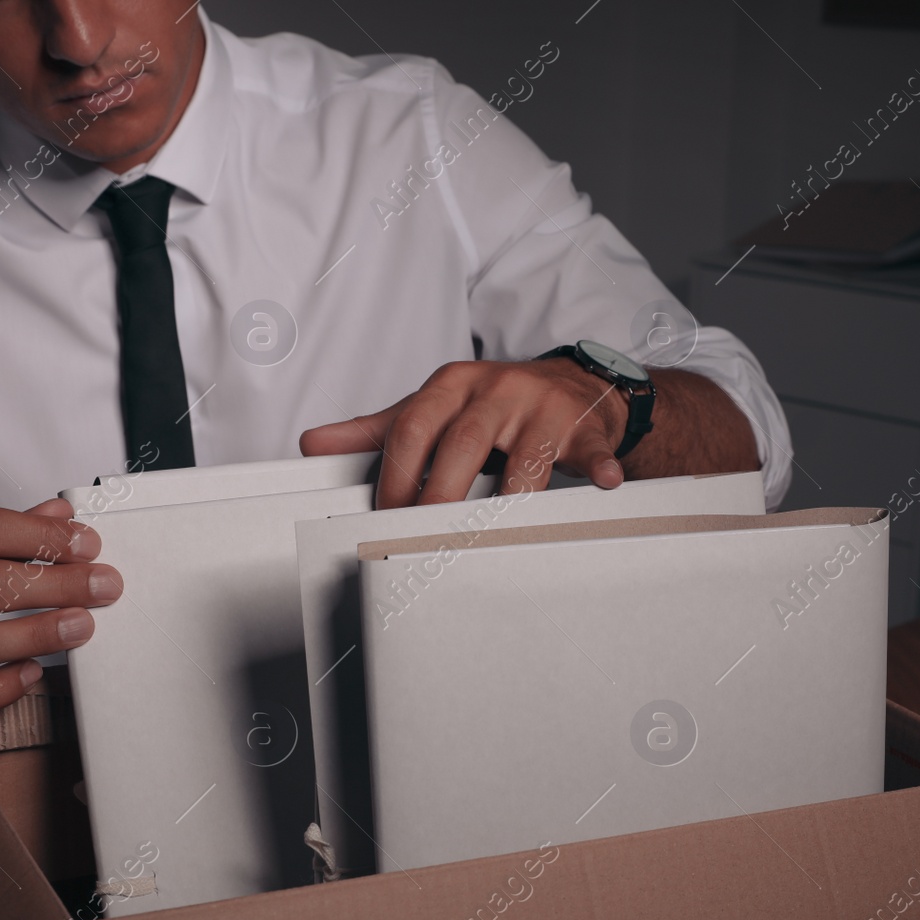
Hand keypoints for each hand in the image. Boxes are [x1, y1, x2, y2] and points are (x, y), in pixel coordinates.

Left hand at [299, 358, 629, 508]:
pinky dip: (599, 465)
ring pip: (526, 452)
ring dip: (511, 493)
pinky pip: (591, 446)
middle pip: (463, 442)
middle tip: (427, 536)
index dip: (397, 473)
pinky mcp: (584, 427)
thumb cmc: (494, 403)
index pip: (413, 427)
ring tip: (495, 527)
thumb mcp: (433, 407)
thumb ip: (377, 429)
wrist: (571, 383)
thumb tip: (315, 444)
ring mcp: (542, 407)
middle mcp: (496, 390)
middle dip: (442, 493)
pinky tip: (604, 481)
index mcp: (453, 386)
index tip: (385, 515)